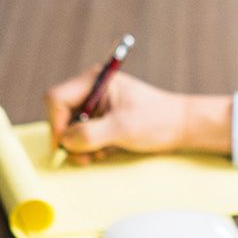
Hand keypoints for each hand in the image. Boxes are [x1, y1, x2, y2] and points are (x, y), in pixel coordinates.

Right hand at [45, 68, 231, 160]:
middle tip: (85, 157)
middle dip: (69, 139)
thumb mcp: (123, 128)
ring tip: (100, 154)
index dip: (56, 123)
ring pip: (70, 129)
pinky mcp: (101, 121)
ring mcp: (96, 106)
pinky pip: (82, 137)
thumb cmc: (157, 120)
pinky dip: (89, 148)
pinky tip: (106, 151)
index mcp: (95, 80)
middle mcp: (92, 90)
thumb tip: (65, 141)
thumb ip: (91, 134)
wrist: (181, 127)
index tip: (63, 145)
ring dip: (81, 147)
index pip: (57, 99)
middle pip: (60, 115)